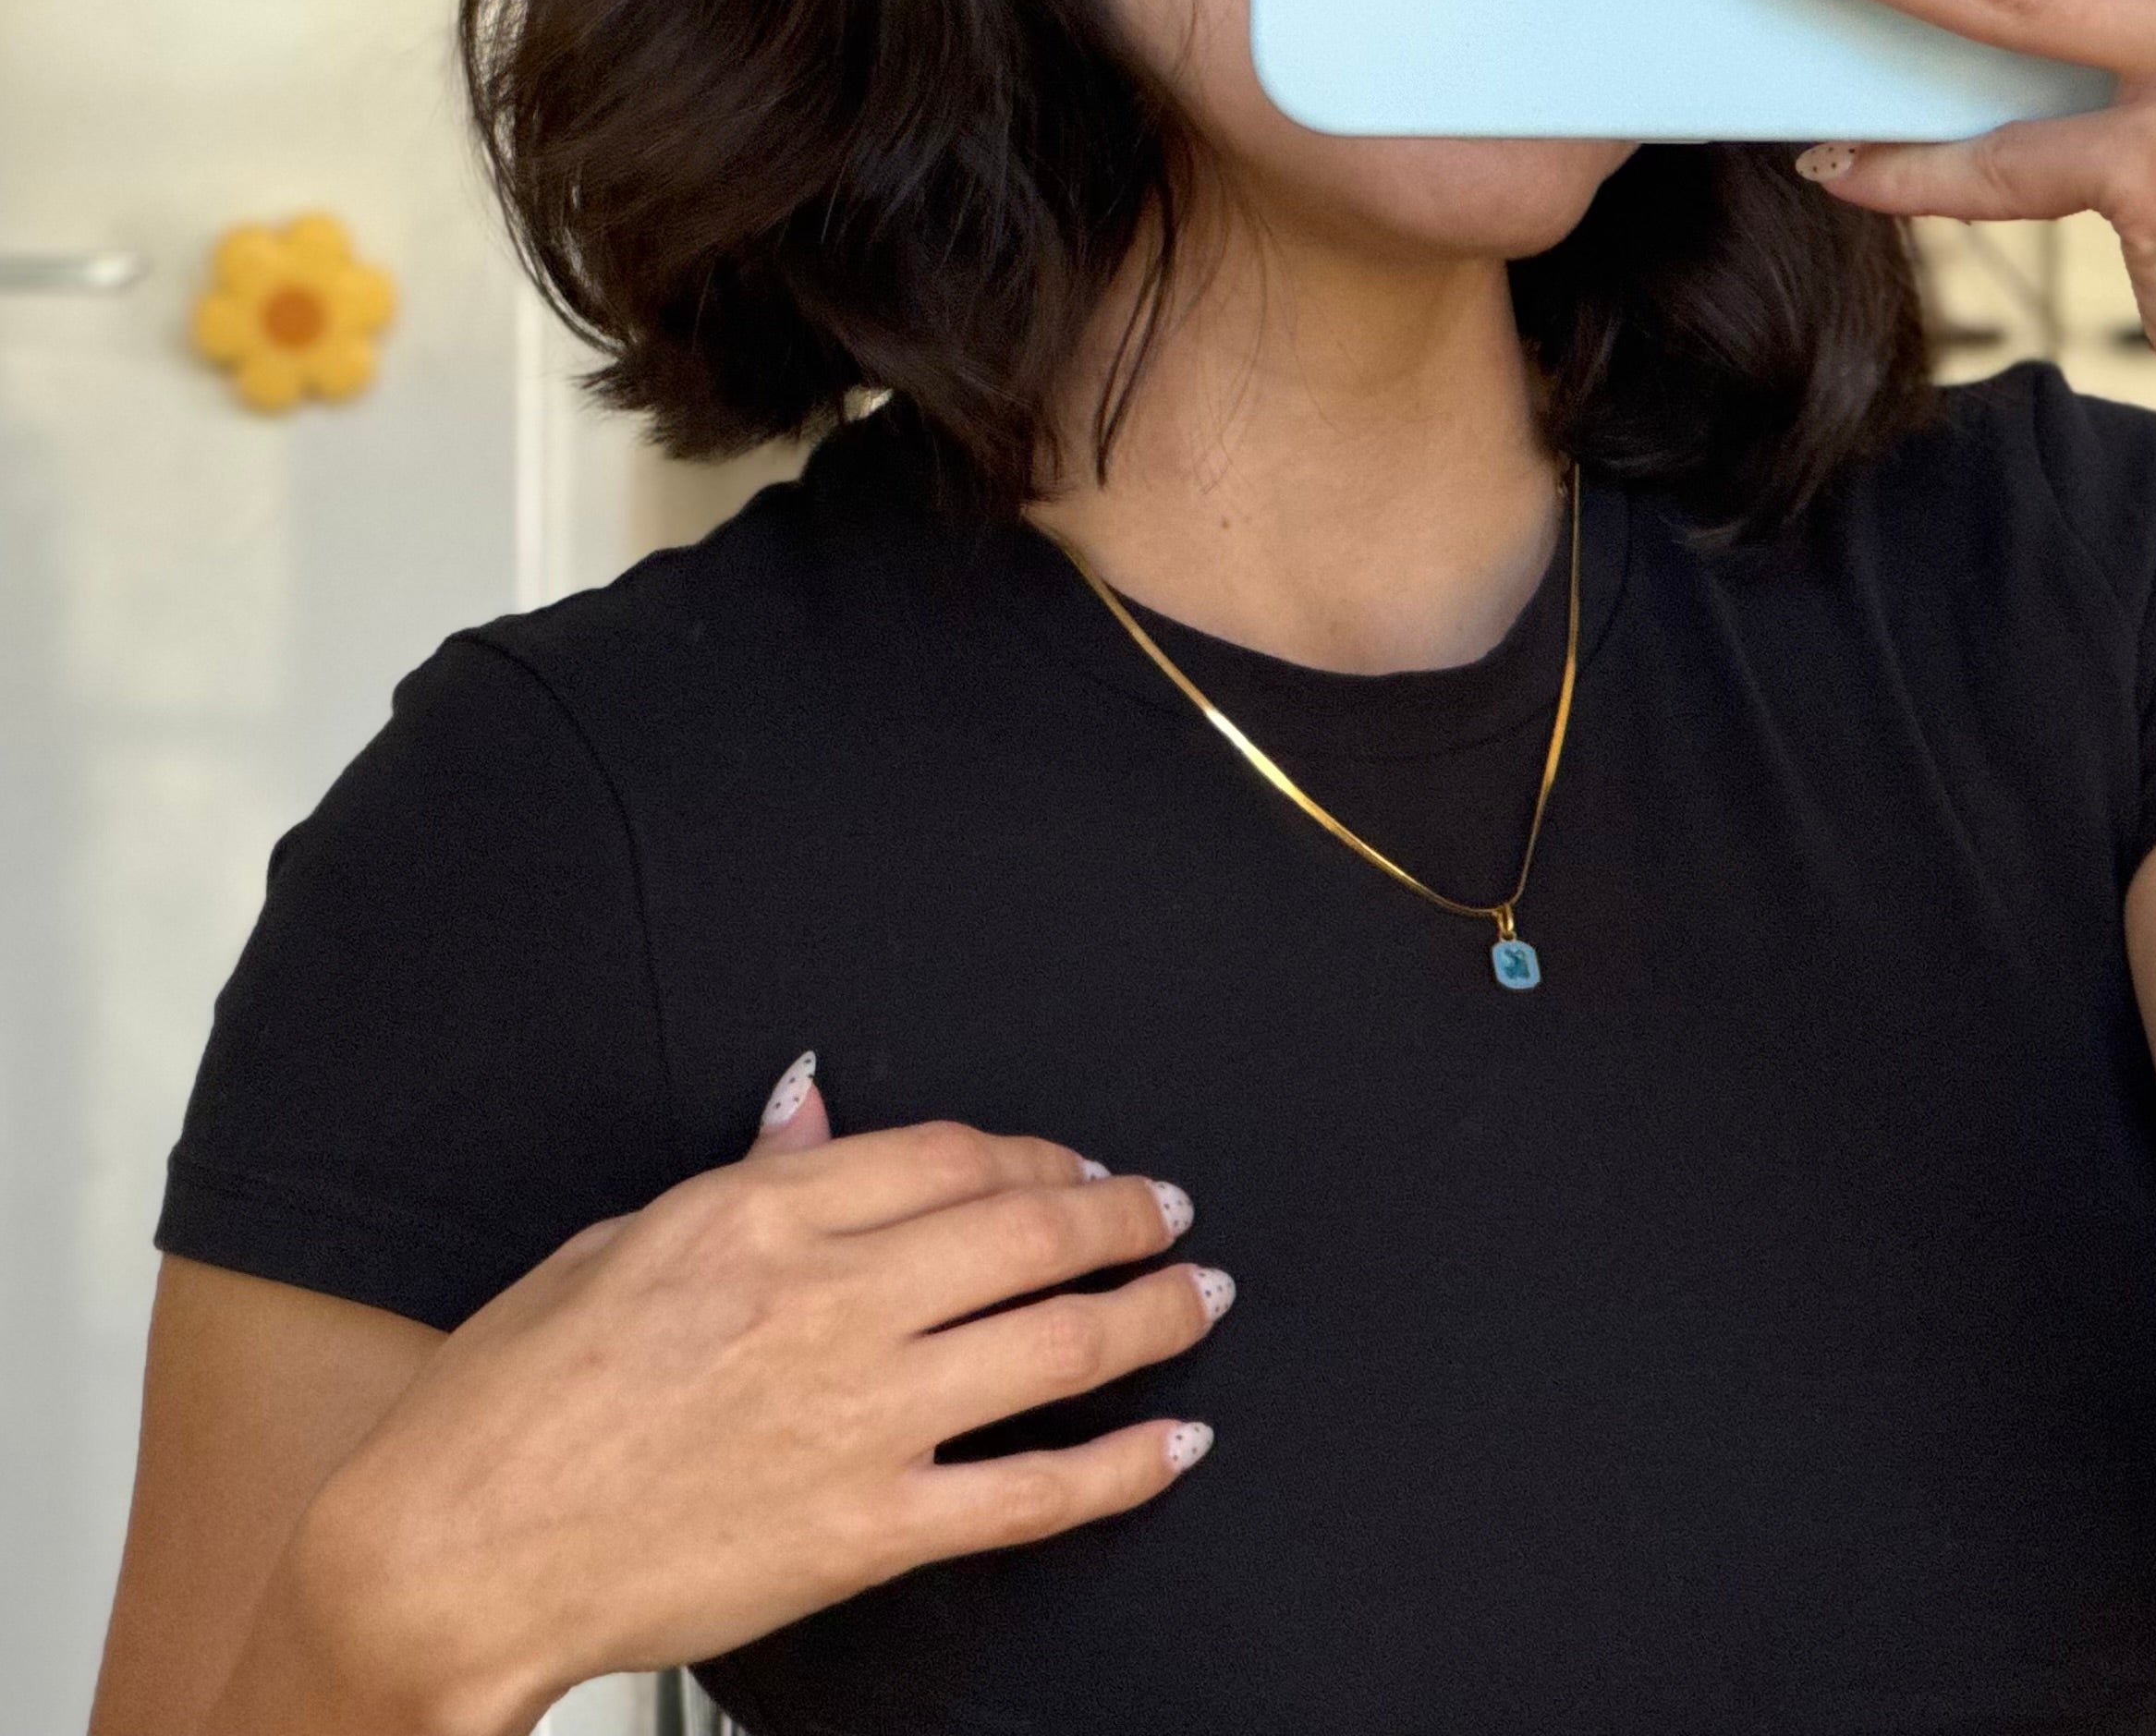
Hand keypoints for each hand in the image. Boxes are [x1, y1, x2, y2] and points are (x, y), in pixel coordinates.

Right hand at [280, 1059, 1228, 1735]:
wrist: (448, 1556)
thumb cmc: (508, 1399)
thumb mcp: (621, 1243)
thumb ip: (746, 1175)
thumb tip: (811, 1104)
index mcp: (764, 1215)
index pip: (950, 1156)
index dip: (1035, 1156)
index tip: (1074, 1166)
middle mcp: (831, 1299)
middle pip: (1029, 1233)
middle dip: (1123, 1216)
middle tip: (1173, 1210)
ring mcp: (859, 1415)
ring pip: (1055, 1345)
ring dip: (1151, 1314)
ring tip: (1201, 1297)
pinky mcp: (866, 1529)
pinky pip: (1029, 1492)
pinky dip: (1120, 1467)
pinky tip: (1176, 1443)